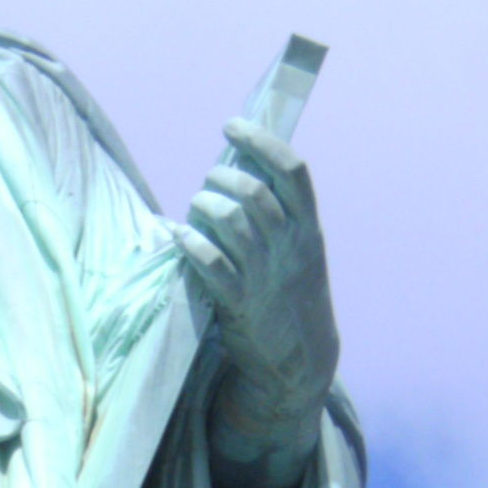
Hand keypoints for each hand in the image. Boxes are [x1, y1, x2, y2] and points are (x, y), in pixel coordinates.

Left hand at [184, 122, 338, 487]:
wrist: (300, 362)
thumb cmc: (290, 296)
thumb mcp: (299, 252)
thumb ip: (279, 215)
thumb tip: (241, 169)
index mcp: (308, 229)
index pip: (292, 170)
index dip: (261, 140)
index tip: (232, 125)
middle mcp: (290, 247)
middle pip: (253, 192)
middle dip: (221, 177)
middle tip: (210, 182)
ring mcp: (265, 275)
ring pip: (230, 221)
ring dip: (203, 206)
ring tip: (196, 209)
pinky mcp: (239, 303)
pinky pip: (210, 263)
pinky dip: (190, 243)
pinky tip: (179, 236)